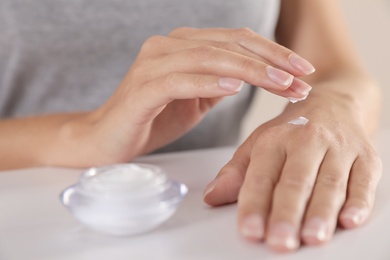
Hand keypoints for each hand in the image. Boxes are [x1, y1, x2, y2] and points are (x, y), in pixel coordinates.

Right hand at [80, 27, 313, 164]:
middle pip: (228, 44)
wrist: (107, 139)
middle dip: (270, 61)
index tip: (303, 71)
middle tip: (301, 77)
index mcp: (183, 46)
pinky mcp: (142, 88)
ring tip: (281, 84)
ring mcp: (153, 64)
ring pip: (209, 58)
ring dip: (249, 70)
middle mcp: (167, 46)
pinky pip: (180, 80)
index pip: (236, 41)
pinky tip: (235, 88)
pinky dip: (209, 82)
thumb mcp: (194, 98)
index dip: (272, 53)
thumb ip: (218, 81)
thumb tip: (252, 76)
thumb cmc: (152, 119)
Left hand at [203, 92, 381, 251]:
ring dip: (320, 212)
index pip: (262, 175)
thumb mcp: (259, 144)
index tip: (249, 229)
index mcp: (276, 138)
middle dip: (287, 213)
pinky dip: (358, 201)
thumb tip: (211, 196)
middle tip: (279, 240)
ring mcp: (339, 148)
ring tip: (311, 237)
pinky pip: (364, 181)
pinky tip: (349, 220)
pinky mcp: (366, 157)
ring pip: (329, 183)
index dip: (254, 204)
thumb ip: (236, 172)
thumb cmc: (293, 129)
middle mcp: (307, 140)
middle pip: (296, 181)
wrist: (334, 103)